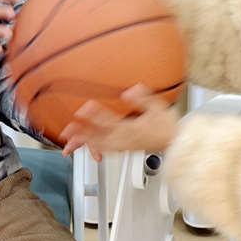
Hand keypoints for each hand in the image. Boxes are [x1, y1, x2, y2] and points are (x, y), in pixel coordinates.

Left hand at [61, 85, 179, 159]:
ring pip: (99, 145)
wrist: (175, 144)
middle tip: (66, 131)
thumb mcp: (157, 108)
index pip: (109, 121)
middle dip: (81, 134)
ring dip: (83, 143)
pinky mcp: (123, 149)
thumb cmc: (167, 126)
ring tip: (68, 142)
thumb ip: (143, 98)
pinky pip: (105, 150)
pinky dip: (93, 149)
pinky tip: (86, 147)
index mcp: (130, 128)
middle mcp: (124, 139)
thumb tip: (131, 90)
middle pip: (98, 136)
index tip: (84, 108)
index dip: (95, 114)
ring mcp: (123, 145)